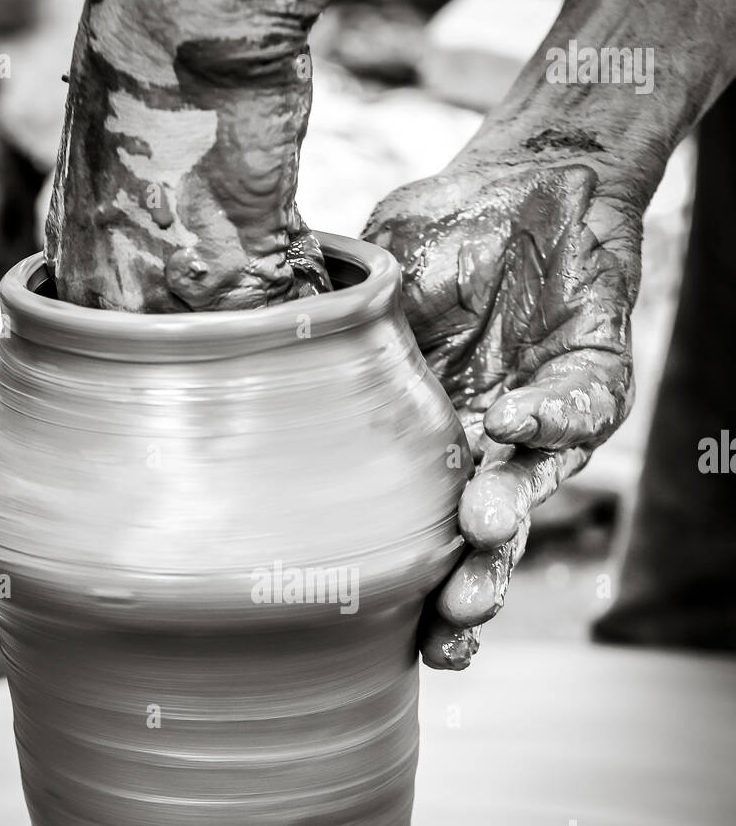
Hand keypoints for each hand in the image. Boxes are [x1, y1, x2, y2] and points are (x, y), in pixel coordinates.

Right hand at [364, 145, 642, 668]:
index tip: (394, 644)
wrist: (532, 181)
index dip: (410, 597)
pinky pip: (577, 412)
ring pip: (529, 493)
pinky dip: (548, 417)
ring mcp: (537, 423)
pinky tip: (511, 416)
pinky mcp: (592, 384)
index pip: (412, 537)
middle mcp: (479, 451)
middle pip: (476, 542)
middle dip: (468, 585)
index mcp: (420, 448)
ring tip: (483, 529)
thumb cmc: (442, 237)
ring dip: (508, 518)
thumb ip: (327, 334)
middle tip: (455, 619)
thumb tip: (233, 357)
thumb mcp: (368, 288)